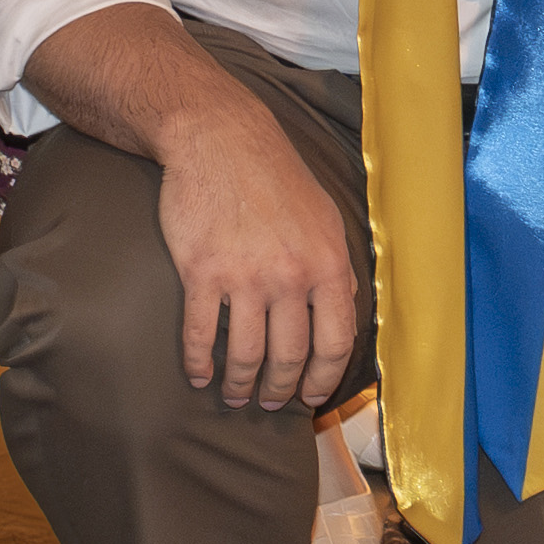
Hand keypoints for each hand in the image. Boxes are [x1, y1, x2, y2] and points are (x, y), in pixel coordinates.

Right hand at [154, 101, 362, 412]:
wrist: (221, 140)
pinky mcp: (201, 273)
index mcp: (327, 264)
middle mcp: (290, 276)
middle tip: (270, 403)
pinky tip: (199, 375)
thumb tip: (344, 310)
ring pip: (246, 355)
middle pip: (289, 357)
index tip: (311, 397)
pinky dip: (199, 364)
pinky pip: (201, 334)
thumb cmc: (277, 178)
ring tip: (235, 395)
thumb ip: (336, 267)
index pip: (336, 342)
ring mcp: (244, 277)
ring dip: (240, 385)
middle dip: (279, 391)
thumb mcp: (326, 218)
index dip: (324, 379)